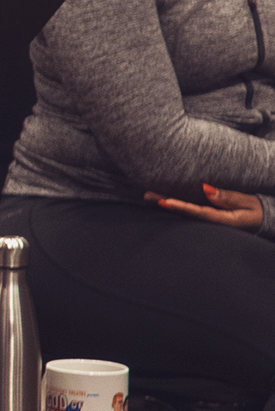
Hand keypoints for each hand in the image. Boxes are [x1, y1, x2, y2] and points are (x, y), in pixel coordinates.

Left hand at [146, 182, 263, 228]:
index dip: (180, 207)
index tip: (165, 202)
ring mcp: (209, 219)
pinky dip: (176, 203)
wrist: (264, 219)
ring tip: (148, 195)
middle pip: (185, 212)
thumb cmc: (256, 210)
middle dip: (167, 204)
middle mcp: (212, 221)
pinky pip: (190, 209)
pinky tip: (162, 198)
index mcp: (222, 219)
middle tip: (148, 195)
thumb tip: (206, 189)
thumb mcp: (246, 202)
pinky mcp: (209, 215)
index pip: (198, 212)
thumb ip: (227, 197)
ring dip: (167, 203)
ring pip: (185, 211)